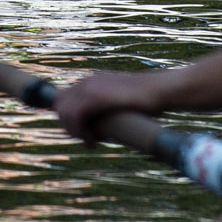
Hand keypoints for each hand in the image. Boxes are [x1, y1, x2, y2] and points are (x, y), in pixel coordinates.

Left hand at [51, 69, 166, 142]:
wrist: (161, 90)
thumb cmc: (148, 101)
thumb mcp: (121, 103)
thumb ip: (108, 110)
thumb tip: (100, 129)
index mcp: (92, 81)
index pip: (64, 98)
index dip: (68, 117)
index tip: (82, 132)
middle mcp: (87, 82)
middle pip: (60, 104)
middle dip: (68, 124)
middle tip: (85, 138)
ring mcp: (91, 87)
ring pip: (65, 111)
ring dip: (74, 130)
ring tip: (90, 140)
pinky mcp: (97, 97)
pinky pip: (76, 116)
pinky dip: (80, 131)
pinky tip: (93, 139)